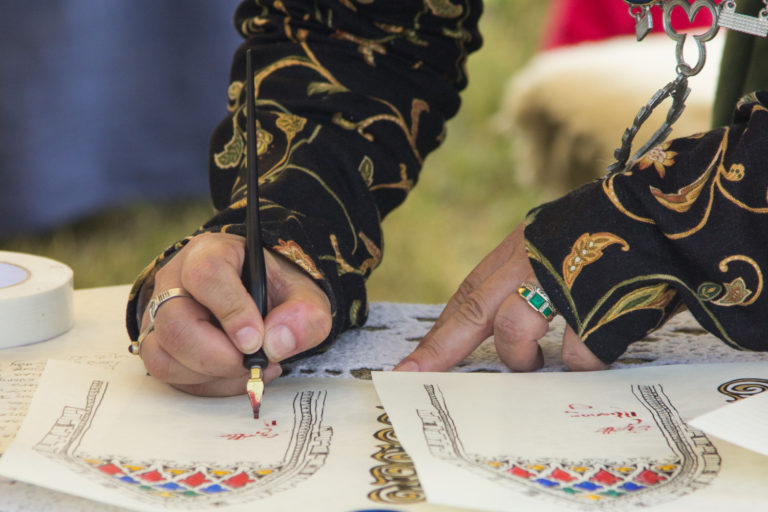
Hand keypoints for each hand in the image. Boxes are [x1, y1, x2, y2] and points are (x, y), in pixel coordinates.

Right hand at [137, 232, 331, 395]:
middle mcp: (176, 280)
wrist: (263, 302)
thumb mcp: (305, 296)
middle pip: (175, 323)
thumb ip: (303, 315)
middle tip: (252, 362)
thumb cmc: (277, 293)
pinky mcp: (159, 345)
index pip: (206, 275)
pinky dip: (206, 384)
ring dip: (211, 374)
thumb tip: (276, 344)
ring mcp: (161, 314)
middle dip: (218, 356)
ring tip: (249, 368)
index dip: (231, 311)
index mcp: (212, 253)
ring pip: (163, 354)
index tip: (255, 340)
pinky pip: (168, 374)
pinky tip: (234, 375)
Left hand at [395, 223, 605, 372]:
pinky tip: (597, 339)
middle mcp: (532, 259)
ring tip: (536, 360)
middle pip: (475, 311)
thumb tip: (498, 336)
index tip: (408, 366)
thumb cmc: (609, 235)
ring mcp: (563, 278)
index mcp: (518, 249)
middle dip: (444, 349)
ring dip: (524, 356)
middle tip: (418, 374)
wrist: (669, 209)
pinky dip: (583, 357)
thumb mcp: (552, 249)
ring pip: (516, 332)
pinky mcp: (599, 302)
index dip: (438, 336)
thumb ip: (523, 283)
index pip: (468, 296)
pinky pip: (577, 352)